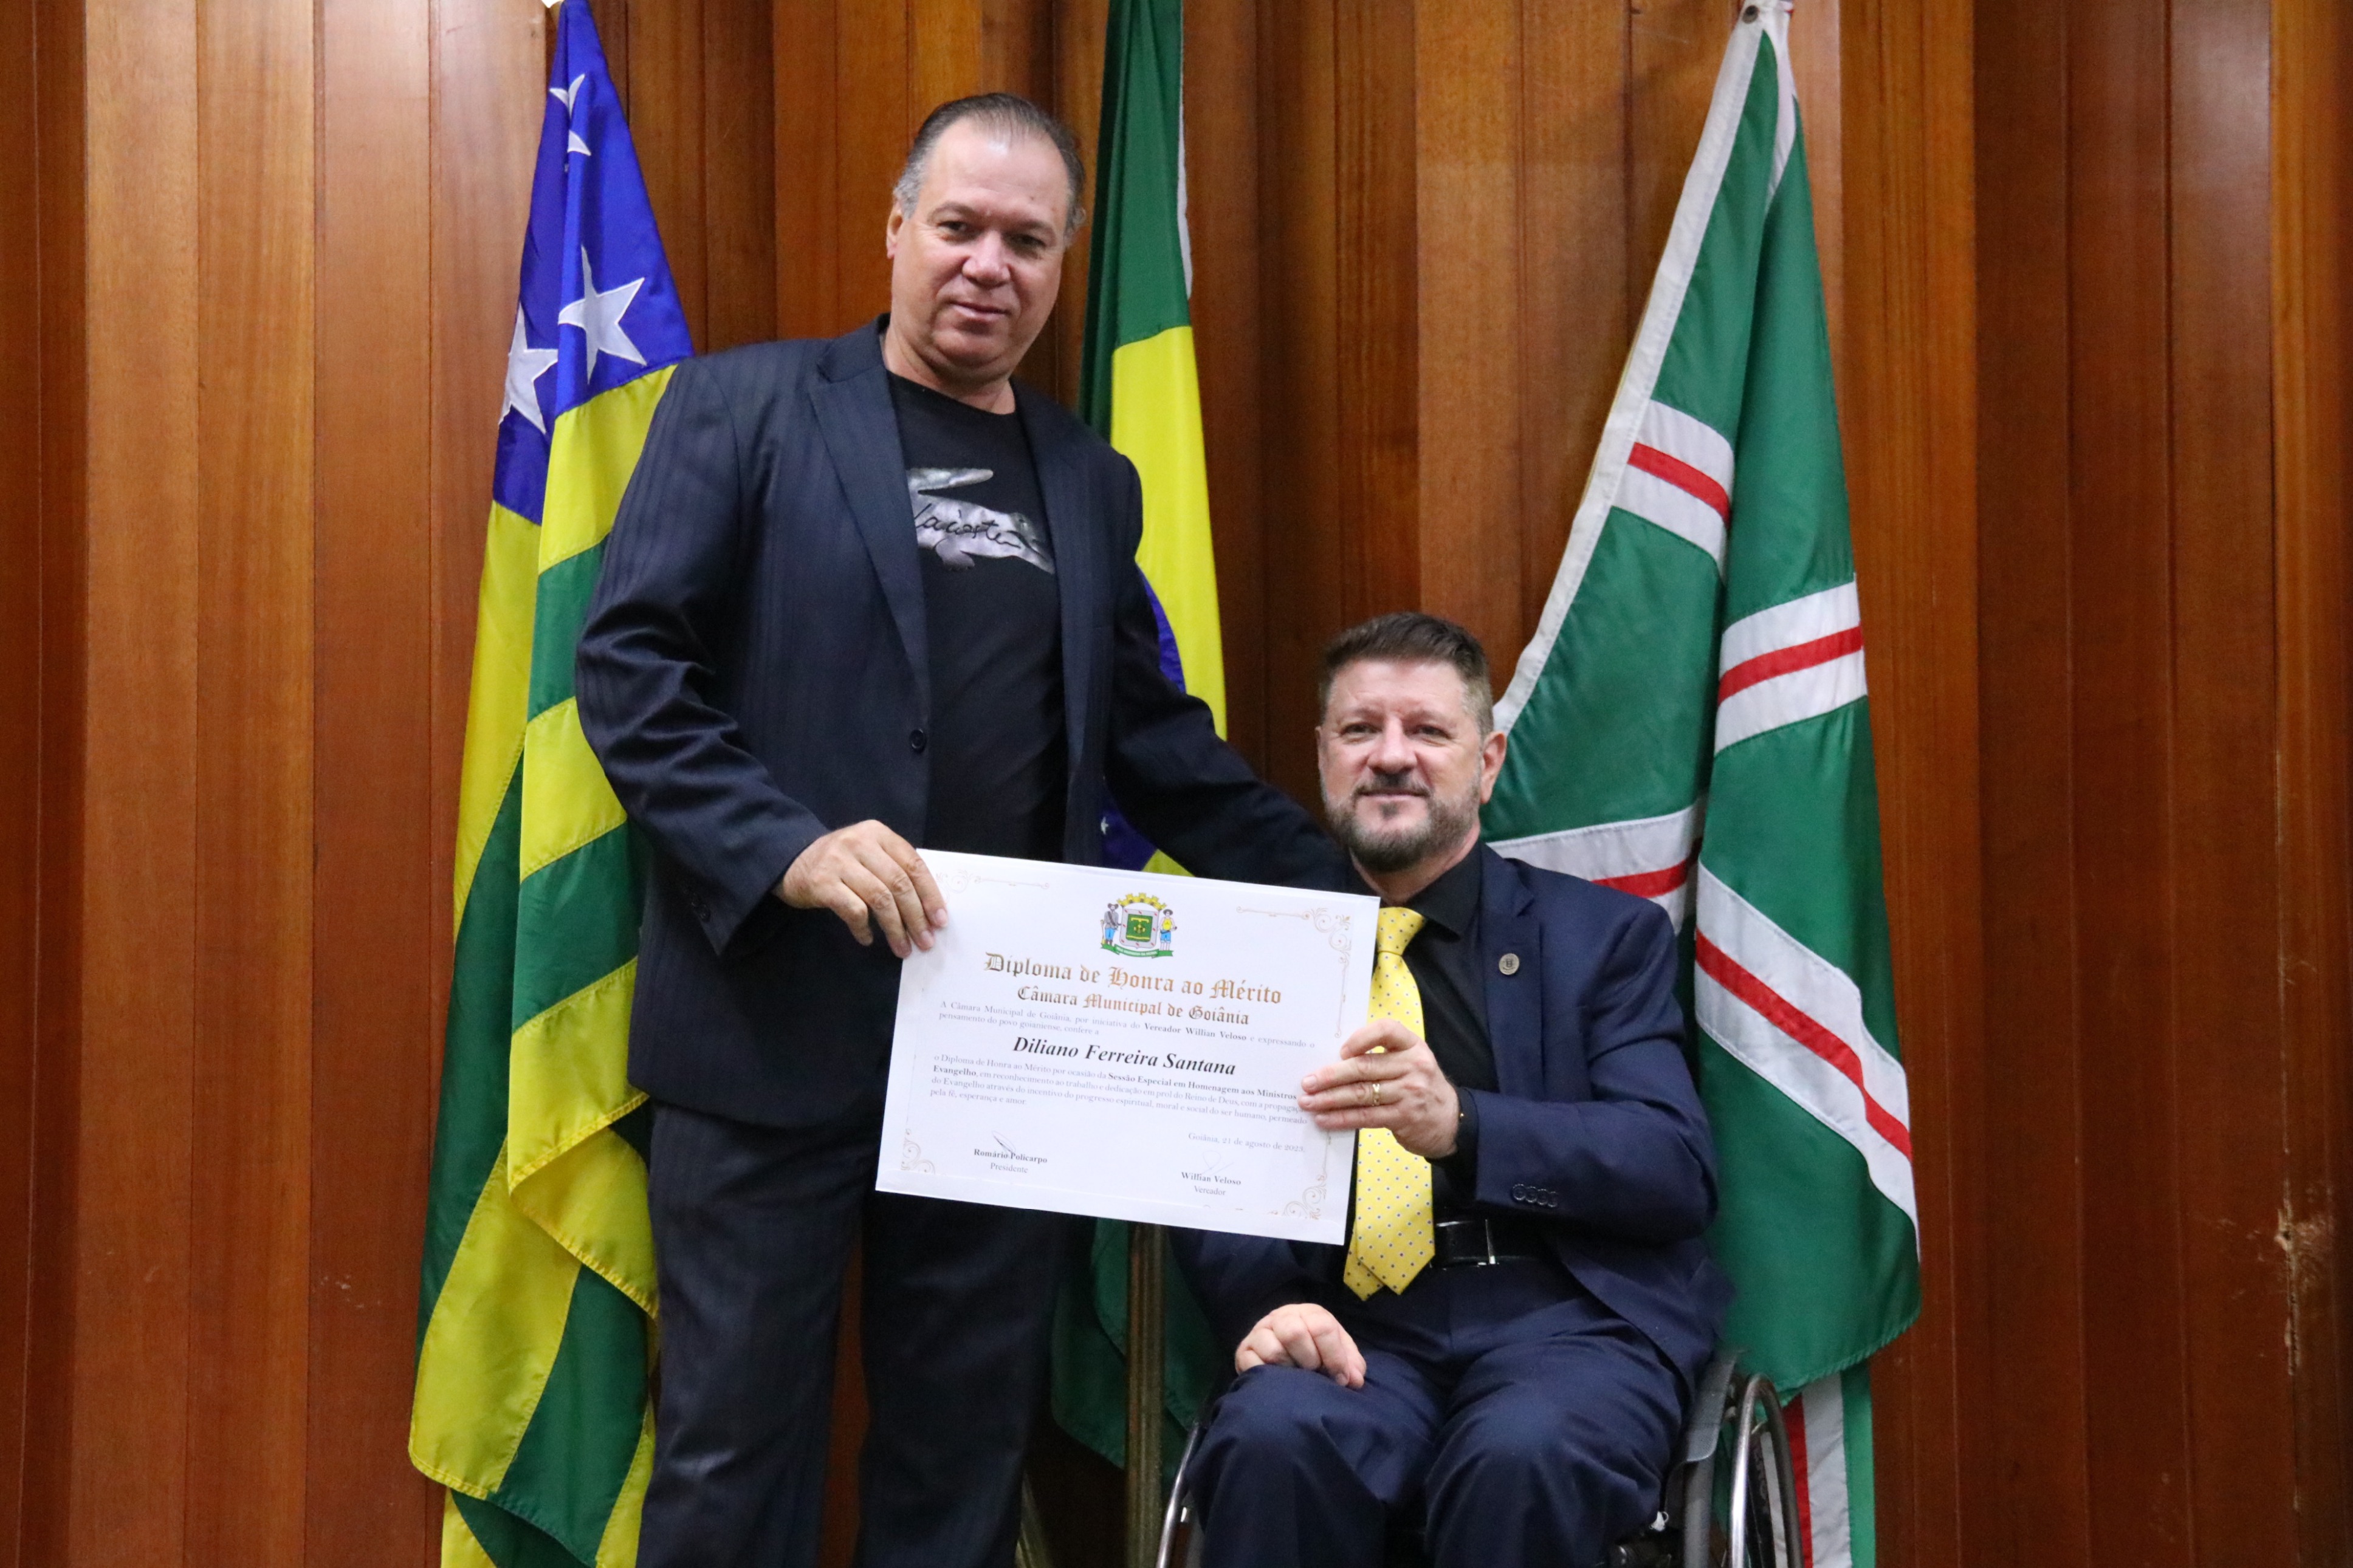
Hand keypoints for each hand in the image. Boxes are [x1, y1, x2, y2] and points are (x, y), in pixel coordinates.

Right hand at [777, 821, 946, 958]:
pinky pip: (853, 910)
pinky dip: (864, 928)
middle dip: (916, 917)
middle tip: (925, 942)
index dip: (930, 895)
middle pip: (899, 884)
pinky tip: (867, 939)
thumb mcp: (868, 853)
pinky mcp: (822, 882)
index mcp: (878, 833)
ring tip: (902, 948)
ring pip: (880, 899)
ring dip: (895, 928)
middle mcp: (860, 842)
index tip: (940, 921)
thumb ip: (894, 869)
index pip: (914, 864)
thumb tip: (928, 909)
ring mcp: (839, 861)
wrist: (790, 859)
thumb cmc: (840, 862)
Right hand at [1234, 1303, 1365, 1386]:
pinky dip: (1269, 1375)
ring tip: (1296, 1375)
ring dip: (1290, 1369)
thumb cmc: (1315, 1352)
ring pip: (1274, 1349)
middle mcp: (1282, 1317)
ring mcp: (1260, 1332)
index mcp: (1309, 1313)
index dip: (1335, 1357)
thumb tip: (1354, 1380)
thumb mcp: (1337, 1353)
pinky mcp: (1244, 1350)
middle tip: (1314, 1372)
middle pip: (1294, 1332)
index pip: (1322, 1326)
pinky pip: (1253, 1363)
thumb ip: (1350, 1364)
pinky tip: (1278, 1379)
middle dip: (1310, 1360)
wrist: (1283, 1354)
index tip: (1340, 1378)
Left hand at [1299, 1018, 1460, 1157]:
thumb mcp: (1410, 1062)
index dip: (1361, 1038)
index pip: (1387, 1031)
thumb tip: (1333, 1062)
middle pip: (1365, 1068)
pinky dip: (1341, 1118)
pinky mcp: (1404, 1117)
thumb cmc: (1420, 1085)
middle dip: (1331, 1075)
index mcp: (1412, 1045)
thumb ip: (1382, 1057)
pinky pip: (1365, 1117)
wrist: (1451, 1120)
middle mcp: (1413, 1066)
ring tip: (1308, 1103)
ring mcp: (1410, 1092)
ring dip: (1329, 1099)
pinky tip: (1324, 1119)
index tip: (1340, 1051)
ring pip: (1361, 1094)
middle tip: (1307, 1082)